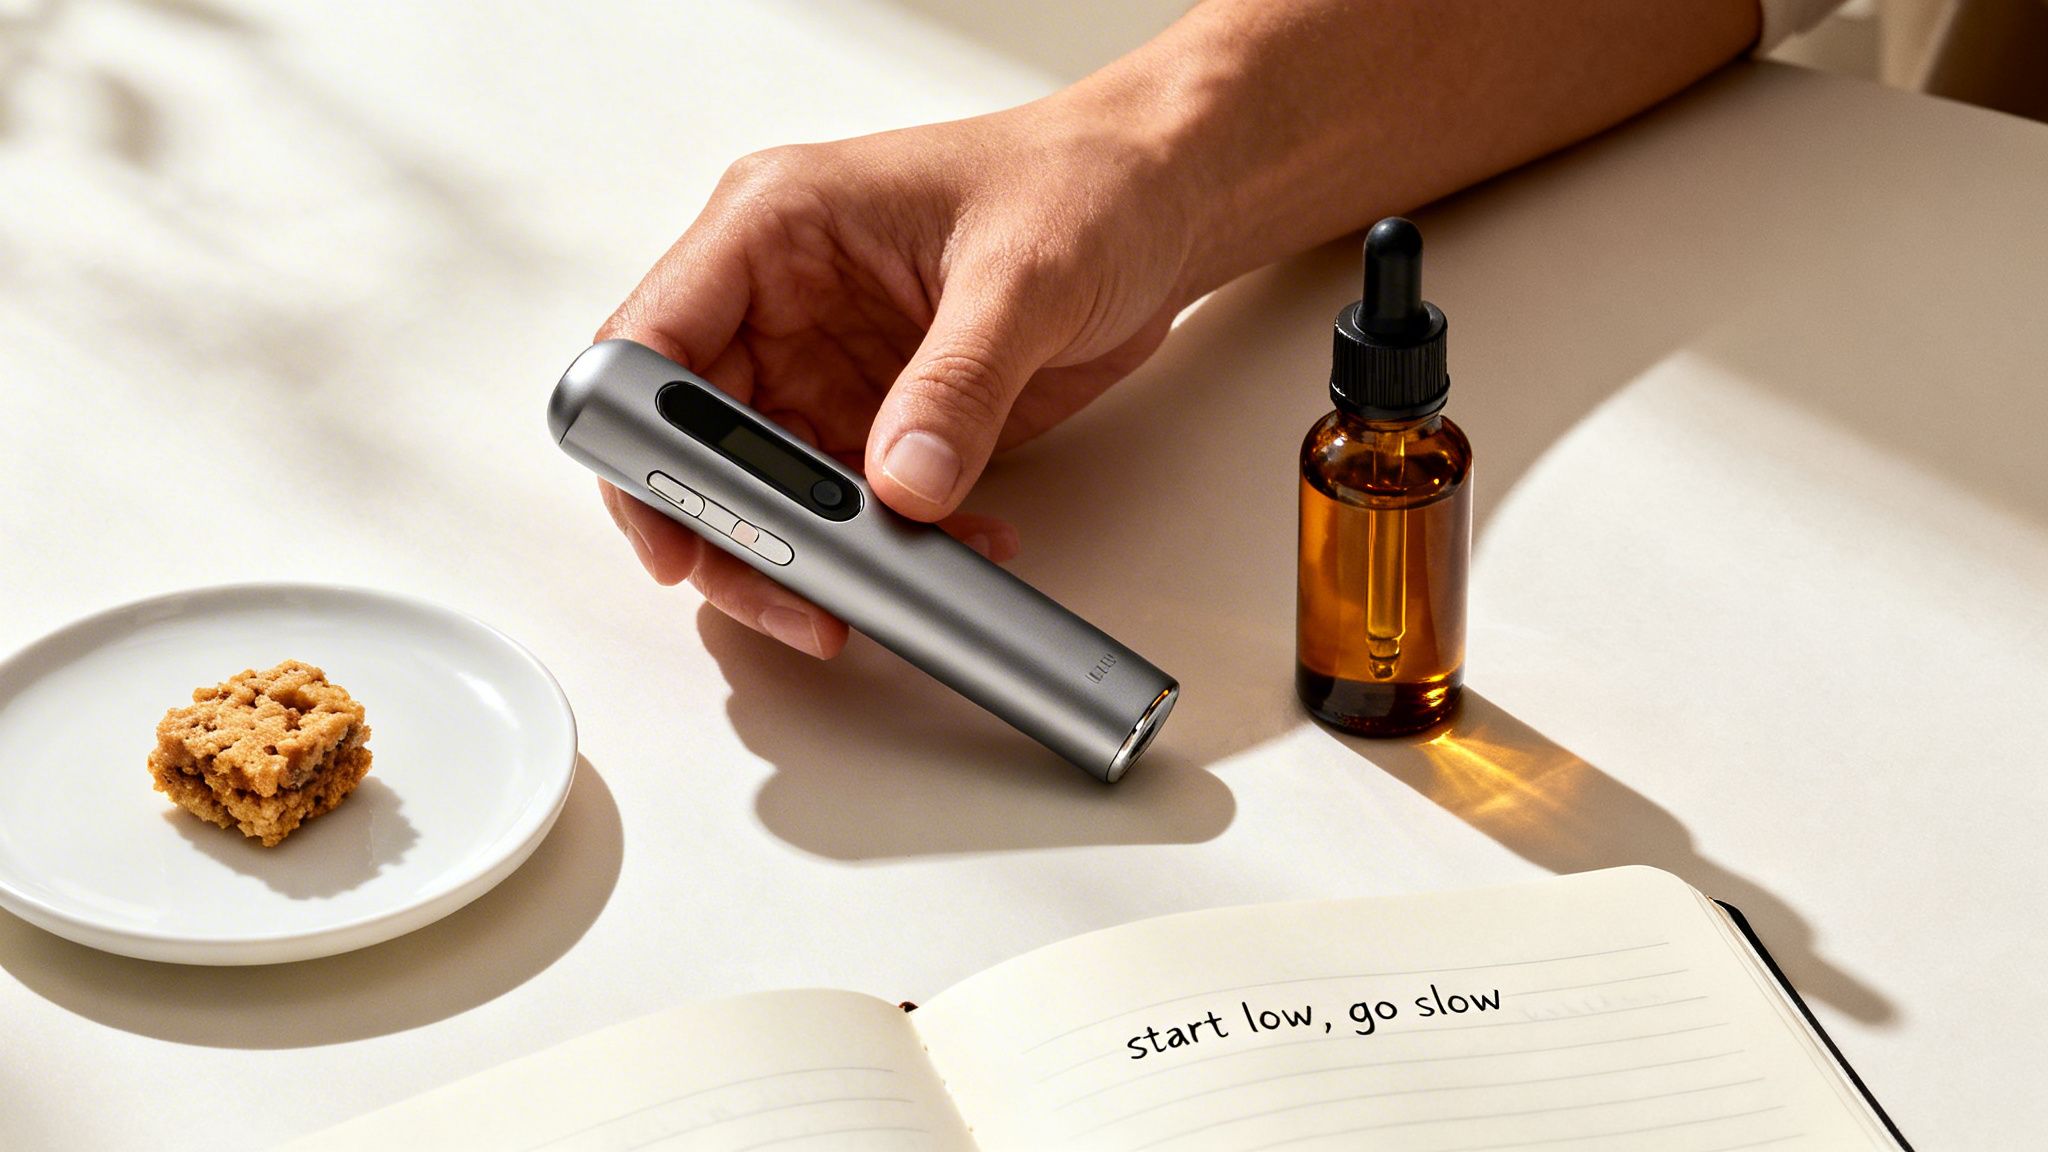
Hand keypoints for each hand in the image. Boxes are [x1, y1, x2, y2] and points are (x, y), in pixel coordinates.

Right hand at [597, 92, 1205, 657]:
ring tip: (884, 595)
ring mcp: (823, 366)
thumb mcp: (1023, 276)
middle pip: (693, 443)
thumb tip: (902, 481)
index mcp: (774, 227)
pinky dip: (893, 550)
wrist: (1161, 208)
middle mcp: (779, 301)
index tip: (677, 527)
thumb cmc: (1084, 184)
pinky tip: (962, 546)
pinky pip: (851, 510)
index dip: (643, 443)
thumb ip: (956, 383)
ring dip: (819, 556)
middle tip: (794, 596)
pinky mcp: (878, 418)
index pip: (653, 342)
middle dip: (733, 531)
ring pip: (767, 493)